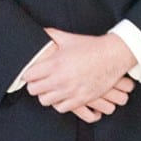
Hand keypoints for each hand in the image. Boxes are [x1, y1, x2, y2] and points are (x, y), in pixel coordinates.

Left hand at [22, 29, 136, 115]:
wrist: (113, 56)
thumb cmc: (90, 46)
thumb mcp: (67, 38)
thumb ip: (50, 34)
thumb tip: (38, 31)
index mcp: (55, 64)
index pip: (28, 76)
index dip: (27, 74)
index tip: (30, 72)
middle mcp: (61, 80)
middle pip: (34, 91)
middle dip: (34, 85)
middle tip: (38, 80)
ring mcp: (71, 91)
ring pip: (46, 101)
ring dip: (45, 94)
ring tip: (49, 88)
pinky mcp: (82, 99)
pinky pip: (62, 108)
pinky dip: (59, 103)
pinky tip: (61, 95)